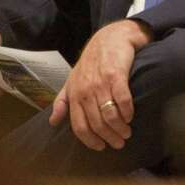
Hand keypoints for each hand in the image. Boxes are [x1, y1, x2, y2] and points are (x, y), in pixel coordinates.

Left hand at [49, 19, 152, 150]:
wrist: (111, 37)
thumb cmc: (92, 60)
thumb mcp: (72, 79)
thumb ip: (63, 101)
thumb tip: (53, 122)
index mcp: (75, 95)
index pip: (79, 126)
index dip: (90, 140)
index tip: (101, 147)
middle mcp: (86, 91)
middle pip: (97, 124)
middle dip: (109, 137)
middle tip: (119, 143)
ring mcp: (101, 83)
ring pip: (110, 115)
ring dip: (120, 128)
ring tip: (127, 133)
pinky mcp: (117, 75)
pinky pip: (123, 100)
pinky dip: (128, 112)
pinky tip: (131, 116)